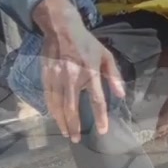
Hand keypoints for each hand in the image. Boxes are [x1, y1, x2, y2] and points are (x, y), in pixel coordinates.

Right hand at [35, 0, 125, 140]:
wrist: (62, 28)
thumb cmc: (87, 43)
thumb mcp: (105, 55)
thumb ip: (114, 76)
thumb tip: (121, 95)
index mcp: (90, 72)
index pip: (96, 99)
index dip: (100, 117)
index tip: (102, 131)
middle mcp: (72, 77)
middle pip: (71, 107)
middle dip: (74, 125)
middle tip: (76, 139)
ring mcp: (57, 77)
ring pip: (57, 105)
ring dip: (61, 121)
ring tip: (66, 133)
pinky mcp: (46, 75)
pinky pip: (48, 97)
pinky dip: (52, 110)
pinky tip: (55, 118)